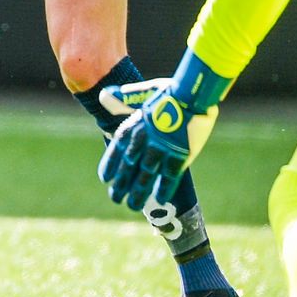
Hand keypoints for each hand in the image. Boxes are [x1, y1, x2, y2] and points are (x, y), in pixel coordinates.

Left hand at [99, 81, 195, 210]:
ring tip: (133, 206)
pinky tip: (161, 199)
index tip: (105, 179)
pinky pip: (169, 177)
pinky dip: (164, 189)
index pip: (116, 150)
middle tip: (115, 198)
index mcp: (134, 126)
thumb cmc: (170, 91)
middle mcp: (143, 141)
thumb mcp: (142, 92)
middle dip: (121, 185)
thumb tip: (101, 96)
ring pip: (146, 177)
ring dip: (139, 193)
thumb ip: (123, 99)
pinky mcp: (178, 156)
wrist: (194, 94)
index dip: (110, 165)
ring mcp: (160, 150)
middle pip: (128, 169)